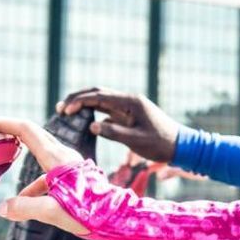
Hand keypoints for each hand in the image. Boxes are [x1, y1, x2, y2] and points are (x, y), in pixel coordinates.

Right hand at [0, 119, 89, 234]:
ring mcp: (71, 164)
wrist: (118, 218)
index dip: (2, 125)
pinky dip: (35, 183)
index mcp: (56, 158)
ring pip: (40, 155)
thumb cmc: (89, 214)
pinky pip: (49, 173)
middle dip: (9, 133)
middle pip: (32, 135)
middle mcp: (64, 155)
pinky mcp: (75, 175)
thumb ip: (25, 208)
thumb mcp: (52, 212)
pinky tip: (26, 202)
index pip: (25, 130)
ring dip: (22, 162)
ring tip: (6, 180)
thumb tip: (2, 208)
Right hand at [58, 88, 180, 162]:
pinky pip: (107, 110)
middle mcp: (128, 100)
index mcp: (130, 102)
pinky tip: (83, 120)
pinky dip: (93, 112)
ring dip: (84, 104)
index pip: (99, 96)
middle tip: (60, 108)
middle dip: (77, 99)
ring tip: (66, 111)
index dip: (80, 101)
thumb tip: (91, 126)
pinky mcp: (128, 115)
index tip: (65, 110)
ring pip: (101, 100)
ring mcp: (128, 107)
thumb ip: (114, 133)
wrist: (180, 145)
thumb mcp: (136, 141)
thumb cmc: (160, 144)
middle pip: (97, 93)